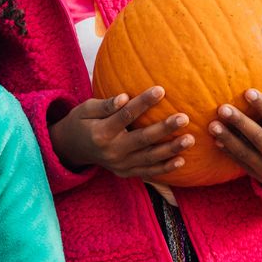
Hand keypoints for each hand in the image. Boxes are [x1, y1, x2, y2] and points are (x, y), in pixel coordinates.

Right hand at [52, 88, 192, 178]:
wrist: (72, 149)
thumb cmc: (81, 122)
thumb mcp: (85, 109)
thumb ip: (105, 105)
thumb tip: (123, 98)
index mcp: (101, 133)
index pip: (125, 116)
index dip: (143, 103)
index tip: (161, 89)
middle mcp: (112, 151)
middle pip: (142, 139)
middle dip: (164, 129)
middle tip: (184, 118)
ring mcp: (120, 165)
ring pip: (149, 158)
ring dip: (171, 150)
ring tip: (190, 139)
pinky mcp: (125, 172)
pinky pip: (148, 172)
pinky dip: (165, 168)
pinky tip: (181, 161)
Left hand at [210, 89, 261, 192]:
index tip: (249, 92)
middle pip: (258, 137)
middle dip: (240, 122)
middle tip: (223, 108)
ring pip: (245, 152)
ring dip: (227, 138)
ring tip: (212, 125)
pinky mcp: (256, 174)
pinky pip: (240, 161)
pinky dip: (227, 151)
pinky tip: (215, 140)